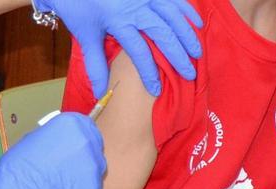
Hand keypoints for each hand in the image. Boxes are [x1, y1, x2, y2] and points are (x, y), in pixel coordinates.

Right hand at [0, 112, 105, 188]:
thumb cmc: (21, 165)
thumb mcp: (37, 138)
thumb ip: (57, 138)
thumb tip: (62, 143)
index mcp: (72, 123)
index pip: (87, 126)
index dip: (80, 137)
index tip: (75, 145)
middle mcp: (87, 140)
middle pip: (94, 145)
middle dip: (84, 154)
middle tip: (69, 165)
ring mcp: (93, 164)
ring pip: (95, 167)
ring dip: (84, 172)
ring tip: (63, 180)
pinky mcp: (95, 187)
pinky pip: (92, 187)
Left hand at [39, 0, 202, 97]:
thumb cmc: (77, 5)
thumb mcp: (85, 35)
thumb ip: (95, 65)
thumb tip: (100, 94)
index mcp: (118, 21)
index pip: (139, 51)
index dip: (148, 72)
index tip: (156, 90)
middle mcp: (135, 6)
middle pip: (162, 33)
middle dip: (178, 55)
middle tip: (190, 74)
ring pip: (172, 14)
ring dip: (187, 34)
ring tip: (198, 53)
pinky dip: (186, 9)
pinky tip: (197, 22)